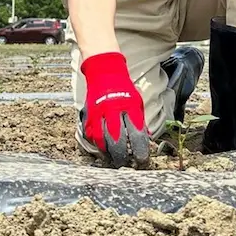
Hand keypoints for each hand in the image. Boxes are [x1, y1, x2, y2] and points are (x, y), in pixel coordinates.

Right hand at [80, 51, 149, 167]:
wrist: (104, 72)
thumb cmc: (124, 88)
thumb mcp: (137, 102)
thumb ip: (140, 120)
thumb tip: (147, 139)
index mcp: (129, 106)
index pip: (136, 133)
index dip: (140, 150)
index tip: (142, 160)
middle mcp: (113, 110)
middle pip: (117, 139)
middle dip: (122, 155)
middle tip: (125, 163)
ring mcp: (98, 112)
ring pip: (101, 138)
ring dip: (107, 151)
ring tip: (112, 158)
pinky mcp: (88, 113)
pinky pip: (90, 133)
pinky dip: (96, 142)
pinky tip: (102, 147)